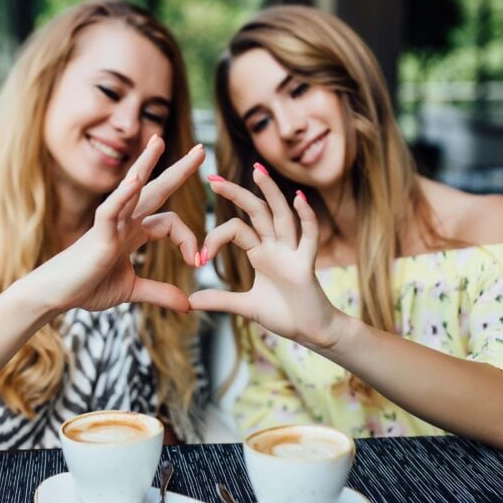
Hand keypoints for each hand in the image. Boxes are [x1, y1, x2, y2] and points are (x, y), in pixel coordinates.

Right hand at [34, 136, 204, 313]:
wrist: (57, 295)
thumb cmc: (88, 286)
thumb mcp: (132, 290)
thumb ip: (160, 293)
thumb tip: (187, 304)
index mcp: (133, 232)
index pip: (170, 223)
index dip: (189, 240)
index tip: (197, 262)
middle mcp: (124, 222)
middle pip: (157, 189)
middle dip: (179, 170)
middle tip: (201, 149)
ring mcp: (111, 224)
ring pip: (132, 188)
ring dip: (146, 163)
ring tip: (159, 141)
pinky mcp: (97, 234)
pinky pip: (110, 210)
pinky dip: (122, 195)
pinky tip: (135, 180)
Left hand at [188, 164, 346, 347]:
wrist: (312, 332)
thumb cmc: (286, 315)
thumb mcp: (246, 307)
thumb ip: (220, 300)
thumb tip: (191, 302)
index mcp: (261, 252)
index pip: (236, 229)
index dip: (215, 238)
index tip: (200, 258)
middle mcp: (277, 247)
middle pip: (257, 211)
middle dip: (237, 193)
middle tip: (214, 178)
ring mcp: (293, 253)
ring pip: (281, 215)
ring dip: (271, 192)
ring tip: (258, 170)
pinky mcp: (307, 265)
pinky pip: (309, 237)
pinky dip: (306, 217)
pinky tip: (299, 199)